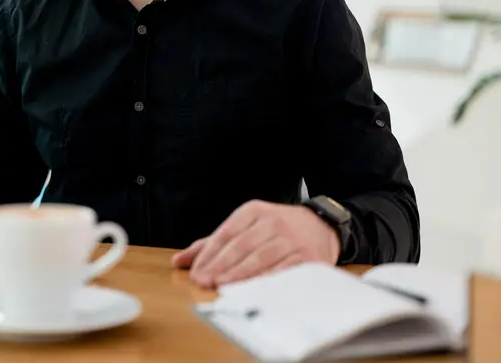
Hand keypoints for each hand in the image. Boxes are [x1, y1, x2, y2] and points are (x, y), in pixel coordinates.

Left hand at [171, 200, 339, 287]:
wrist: (321, 226)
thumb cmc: (275, 230)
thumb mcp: (245, 227)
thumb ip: (211, 244)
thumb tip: (179, 261)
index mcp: (253, 211)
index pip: (226, 233)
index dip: (209, 253)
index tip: (195, 271)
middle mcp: (272, 222)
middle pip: (241, 246)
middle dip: (220, 265)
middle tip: (203, 281)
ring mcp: (291, 239)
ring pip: (261, 257)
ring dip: (240, 274)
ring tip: (221, 285)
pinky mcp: (307, 257)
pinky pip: (283, 270)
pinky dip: (266, 280)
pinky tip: (252, 290)